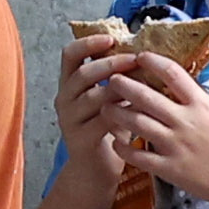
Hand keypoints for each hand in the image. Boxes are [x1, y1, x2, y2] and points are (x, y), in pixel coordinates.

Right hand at [57, 23, 135, 168]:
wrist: (94, 170)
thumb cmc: (107, 131)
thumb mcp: (106, 101)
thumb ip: (115, 82)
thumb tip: (144, 56)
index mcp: (69, 85)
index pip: (69, 55)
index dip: (88, 43)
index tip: (110, 38)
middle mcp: (64, 98)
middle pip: (83, 73)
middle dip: (110, 64)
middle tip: (134, 60)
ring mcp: (70, 119)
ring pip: (93, 96)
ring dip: (119, 88)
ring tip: (142, 85)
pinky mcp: (81, 138)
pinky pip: (102, 120)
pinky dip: (122, 113)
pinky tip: (139, 111)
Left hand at [87, 45, 208, 208]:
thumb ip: (195, 102)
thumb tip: (174, 86)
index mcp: (201, 105)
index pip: (172, 72)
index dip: (152, 61)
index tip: (139, 56)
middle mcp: (186, 121)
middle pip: (143, 95)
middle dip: (121, 84)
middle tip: (111, 80)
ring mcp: (176, 145)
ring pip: (134, 121)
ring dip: (114, 112)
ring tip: (106, 107)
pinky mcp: (171, 169)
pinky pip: (137, 155)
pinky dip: (122, 146)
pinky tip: (117, 141)